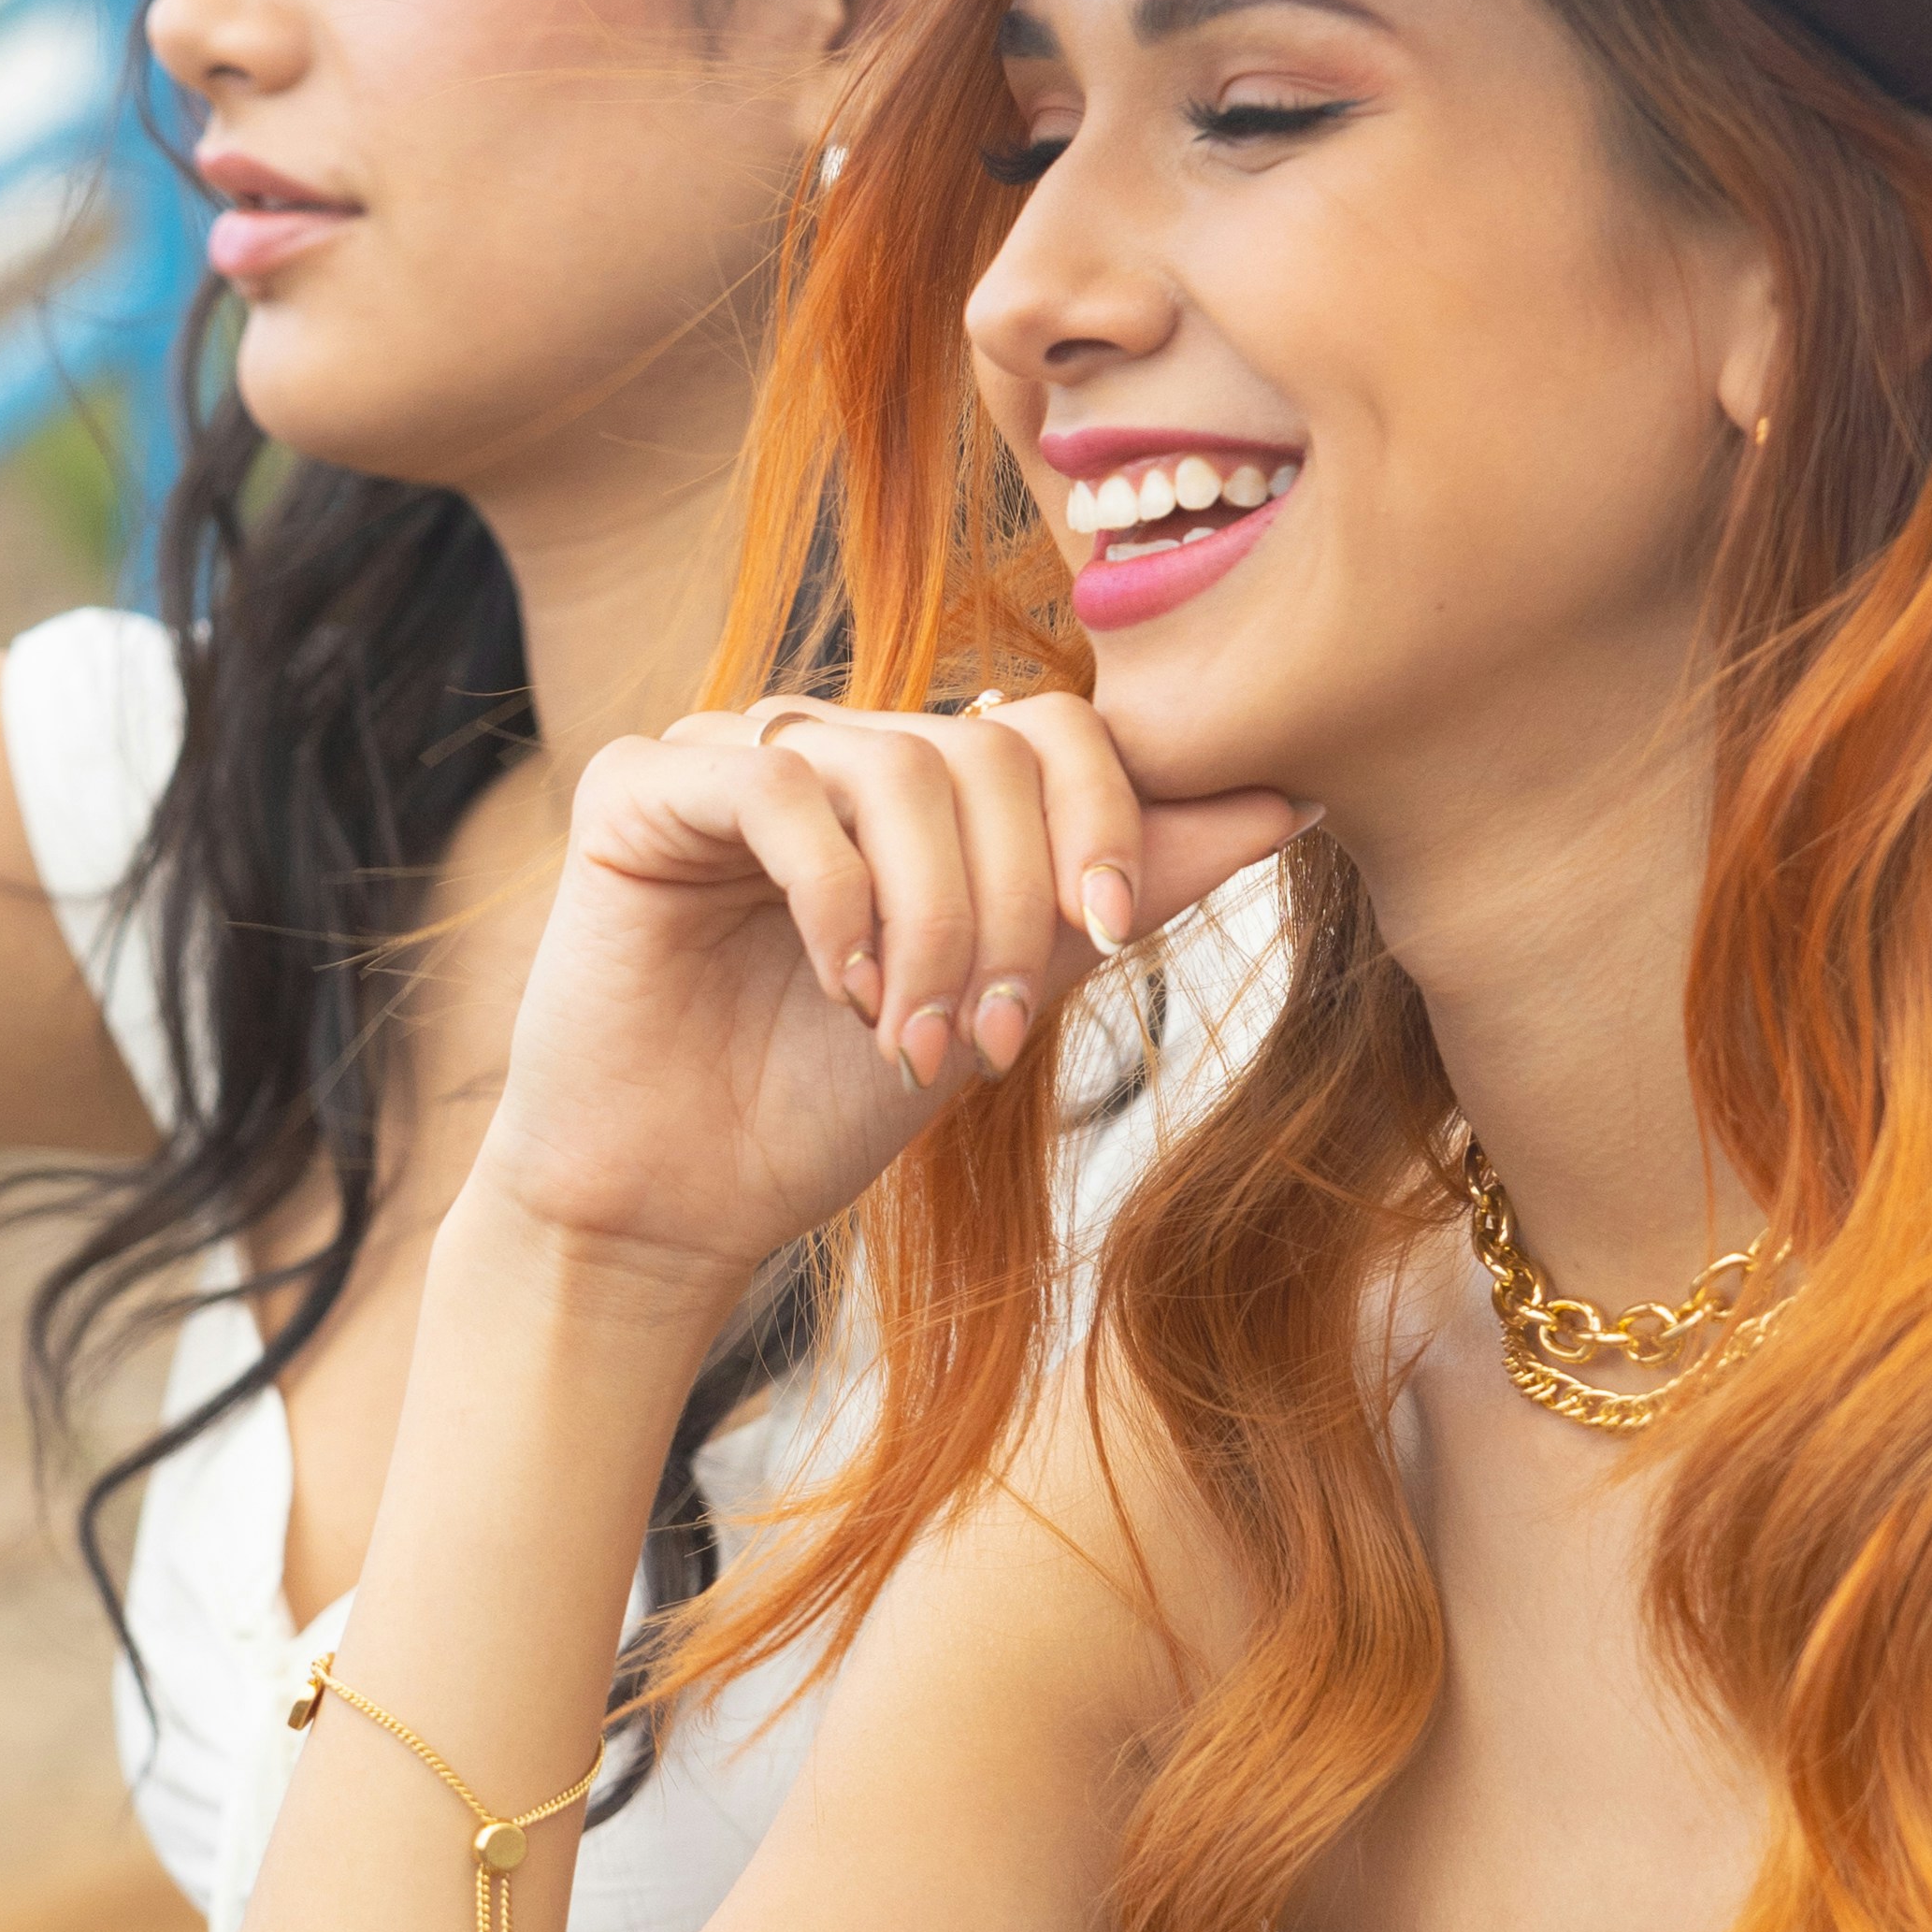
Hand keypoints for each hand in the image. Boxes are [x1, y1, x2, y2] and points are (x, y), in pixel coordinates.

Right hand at [474, 691, 1299, 1299]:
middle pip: (986, 748)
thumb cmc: (821, 1106)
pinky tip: (840, 989)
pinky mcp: (640, 785)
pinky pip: (780, 788)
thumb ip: (1114, 893)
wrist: (670, 1202)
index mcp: (909, 785)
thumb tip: (1291, 797)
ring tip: (912, 1042)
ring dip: (935, 923)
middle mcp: (825, 746)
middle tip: (990, 1041)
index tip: (1109, 938)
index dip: (1102, 817)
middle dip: (1014, 906)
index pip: (1049, 728)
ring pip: (899, 768)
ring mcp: (729, 754)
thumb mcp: (1003, 996)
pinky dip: (837, 899)